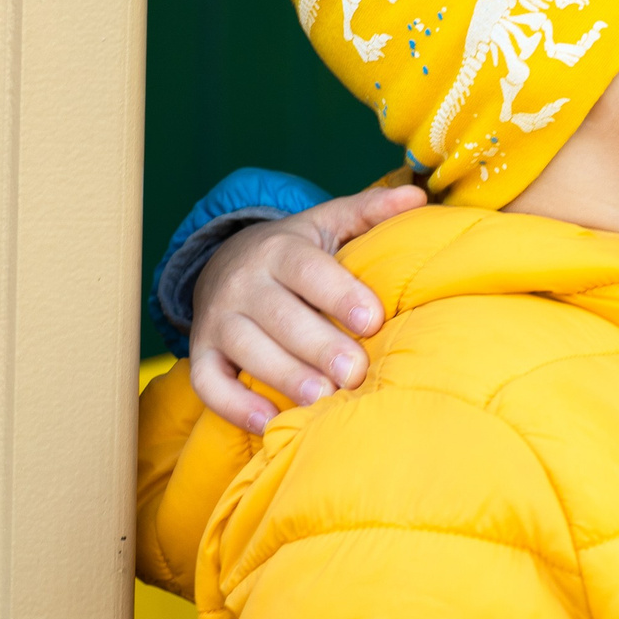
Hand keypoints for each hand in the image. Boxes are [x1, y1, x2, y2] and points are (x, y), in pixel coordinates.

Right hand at [188, 184, 426, 432]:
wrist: (226, 261)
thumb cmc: (296, 250)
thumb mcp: (328, 221)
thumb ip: (370, 210)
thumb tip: (416, 195)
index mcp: (280, 249)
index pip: (308, 271)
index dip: (339, 295)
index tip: (373, 321)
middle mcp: (244, 284)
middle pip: (279, 317)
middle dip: (318, 346)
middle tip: (355, 373)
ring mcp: (218, 320)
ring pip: (246, 349)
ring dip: (282, 376)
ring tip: (320, 398)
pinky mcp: (202, 353)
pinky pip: (208, 382)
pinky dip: (233, 406)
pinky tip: (268, 423)